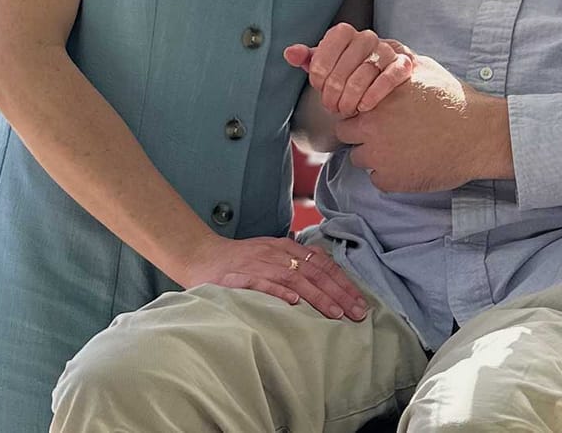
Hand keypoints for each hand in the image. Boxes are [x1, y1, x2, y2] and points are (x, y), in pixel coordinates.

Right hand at [171, 235, 368, 321]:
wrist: (201, 255)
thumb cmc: (239, 260)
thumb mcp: (272, 255)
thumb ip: (296, 263)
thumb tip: (327, 278)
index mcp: (287, 248)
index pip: (323, 264)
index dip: (344, 283)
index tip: (360, 302)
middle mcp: (277, 253)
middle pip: (315, 272)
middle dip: (339, 293)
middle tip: (357, 313)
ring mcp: (259, 263)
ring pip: (295, 279)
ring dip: (318, 296)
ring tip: (335, 314)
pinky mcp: (239, 276)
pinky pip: (262, 283)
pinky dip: (279, 292)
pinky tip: (294, 303)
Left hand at [284, 23, 415, 116]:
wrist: (387, 79)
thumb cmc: (350, 73)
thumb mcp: (328, 66)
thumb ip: (310, 59)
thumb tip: (290, 53)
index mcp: (345, 33)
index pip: (328, 46)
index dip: (320, 70)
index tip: (319, 87)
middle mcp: (367, 37)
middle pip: (346, 62)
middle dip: (335, 89)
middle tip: (332, 107)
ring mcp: (388, 50)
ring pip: (366, 71)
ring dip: (352, 96)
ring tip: (347, 110)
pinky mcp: (404, 64)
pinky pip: (390, 76)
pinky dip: (374, 94)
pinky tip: (365, 107)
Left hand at [333, 57, 512, 192]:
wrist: (478, 134)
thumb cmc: (453, 100)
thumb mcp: (424, 69)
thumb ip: (396, 61)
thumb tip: (382, 48)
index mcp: (375, 100)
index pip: (346, 105)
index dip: (360, 110)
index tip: (376, 114)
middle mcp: (371, 128)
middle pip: (346, 133)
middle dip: (362, 133)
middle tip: (386, 132)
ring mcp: (379, 157)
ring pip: (360, 158)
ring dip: (375, 155)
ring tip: (401, 149)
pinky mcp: (391, 180)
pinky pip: (378, 179)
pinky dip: (390, 175)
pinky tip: (410, 163)